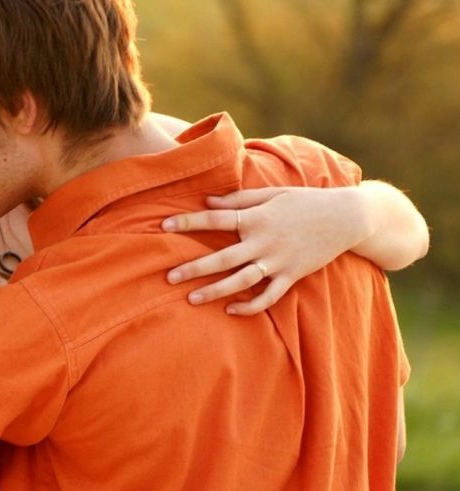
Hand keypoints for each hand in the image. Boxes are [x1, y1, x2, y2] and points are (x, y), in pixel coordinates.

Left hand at [161, 186, 367, 314]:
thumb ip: (239, 198)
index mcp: (257, 216)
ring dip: (215, 291)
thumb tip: (207, 201)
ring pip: (241, 281)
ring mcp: (278, 261)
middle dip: (194, 267)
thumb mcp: (272, 193)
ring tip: (191, 299)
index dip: (189, 222)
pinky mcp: (292, 276)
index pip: (216, 218)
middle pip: (223, 257)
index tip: (163, 225)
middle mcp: (264, 241)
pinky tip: (230, 310)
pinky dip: (250, 306)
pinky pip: (269, 296)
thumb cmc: (304, 200)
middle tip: (168, 277)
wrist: (347, 217)